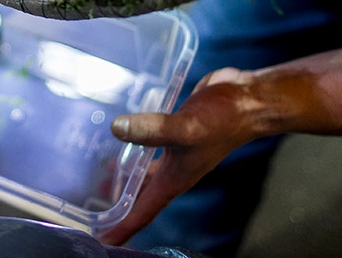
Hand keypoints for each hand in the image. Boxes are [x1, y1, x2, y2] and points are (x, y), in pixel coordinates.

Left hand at [99, 67, 262, 245]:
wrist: (248, 100)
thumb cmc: (224, 121)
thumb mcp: (185, 128)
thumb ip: (152, 130)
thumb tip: (117, 129)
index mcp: (174, 179)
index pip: (144, 211)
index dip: (122, 228)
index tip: (101, 241)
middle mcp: (174, 169)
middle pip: (141, 196)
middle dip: (119, 205)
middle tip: (94, 209)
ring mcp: (175, 150)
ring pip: (144, 171)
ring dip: (125, 176)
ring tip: (99, 176)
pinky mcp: (175, 130)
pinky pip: (148, 143)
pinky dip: (134, 144)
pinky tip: (122, 134)